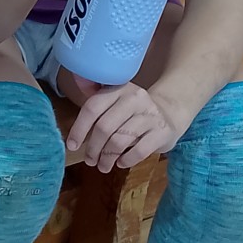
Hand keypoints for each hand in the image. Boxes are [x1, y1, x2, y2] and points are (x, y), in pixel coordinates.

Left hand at [65, 79, 185, 169]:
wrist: (169, 114)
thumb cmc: (133, 110)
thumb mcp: (115, 98)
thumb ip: (95, 92)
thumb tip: (77, 77)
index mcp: (119, 89)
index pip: (93, 107)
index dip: (79, 128)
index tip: (72, 145)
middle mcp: (135, 98)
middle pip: (104, 127)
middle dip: (93, 148)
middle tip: (90, 161)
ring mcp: (150, 115)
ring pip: (120, 140)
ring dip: (107, 157)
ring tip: (103, 166)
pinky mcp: (162, 132)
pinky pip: (139, 150)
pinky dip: (126, 160)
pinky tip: (121, 162)